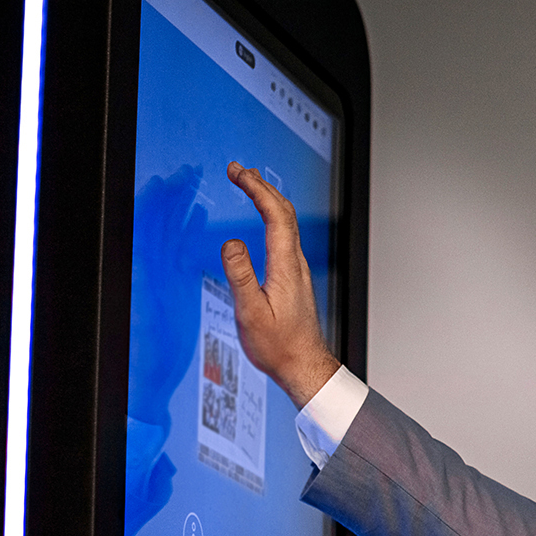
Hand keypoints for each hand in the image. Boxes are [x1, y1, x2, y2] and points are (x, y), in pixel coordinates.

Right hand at [222, 162, 338, 406]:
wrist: (304, 366)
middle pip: (284, 213)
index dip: (256, 189)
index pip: (274, 216)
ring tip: (249, 183)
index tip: (237, 172)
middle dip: (260, 186)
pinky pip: (286, 236)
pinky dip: (272, 217)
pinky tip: (264, 219)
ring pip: (287, 223)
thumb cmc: (278, 346)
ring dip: (268, 199)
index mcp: (285, 267)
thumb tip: (231, 242)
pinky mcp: (295, 278)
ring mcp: (297, 269)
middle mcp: (295, 263)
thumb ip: (240, 276)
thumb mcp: (251, 313)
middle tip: (237, 169)